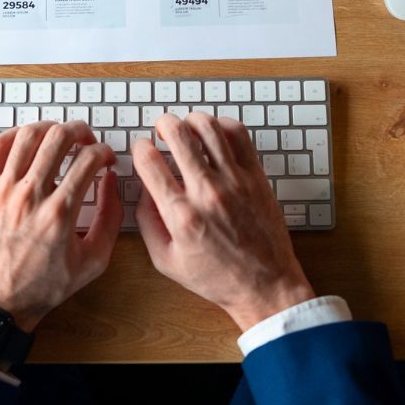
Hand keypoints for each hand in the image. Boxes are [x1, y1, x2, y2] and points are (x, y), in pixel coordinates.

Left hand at [0, 120, 119, 331]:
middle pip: (59, 138)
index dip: (104, 152)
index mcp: (59, 214)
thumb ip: (110, 220)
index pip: (88, 160)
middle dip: (80, 130)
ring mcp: (3, 191)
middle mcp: (30, 197)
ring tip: (59, 136)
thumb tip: (111, 183)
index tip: (106, 158)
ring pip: (28, 136)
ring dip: (49, 128)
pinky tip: (27, 140)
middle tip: (86, 139)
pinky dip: (15, 135)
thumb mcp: (93, 262)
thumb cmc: (43, 286)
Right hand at [135, 113, 314, 331]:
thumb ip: (147, 222)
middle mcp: (207, 193)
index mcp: (181, 215)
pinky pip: (238, 134)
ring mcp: (235, 181)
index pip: (149, 162)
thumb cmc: (217, 277)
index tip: (141, 148)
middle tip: (162, 128)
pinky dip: (222, 125)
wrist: (265, 284)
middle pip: (177, 135)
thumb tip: (143, 188)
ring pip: (208, 127)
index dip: (139, 147)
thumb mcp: (166, 260)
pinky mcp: (256, 176)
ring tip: (186, 127)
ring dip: (191, 120)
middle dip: (163, 124)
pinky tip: (214, 134)